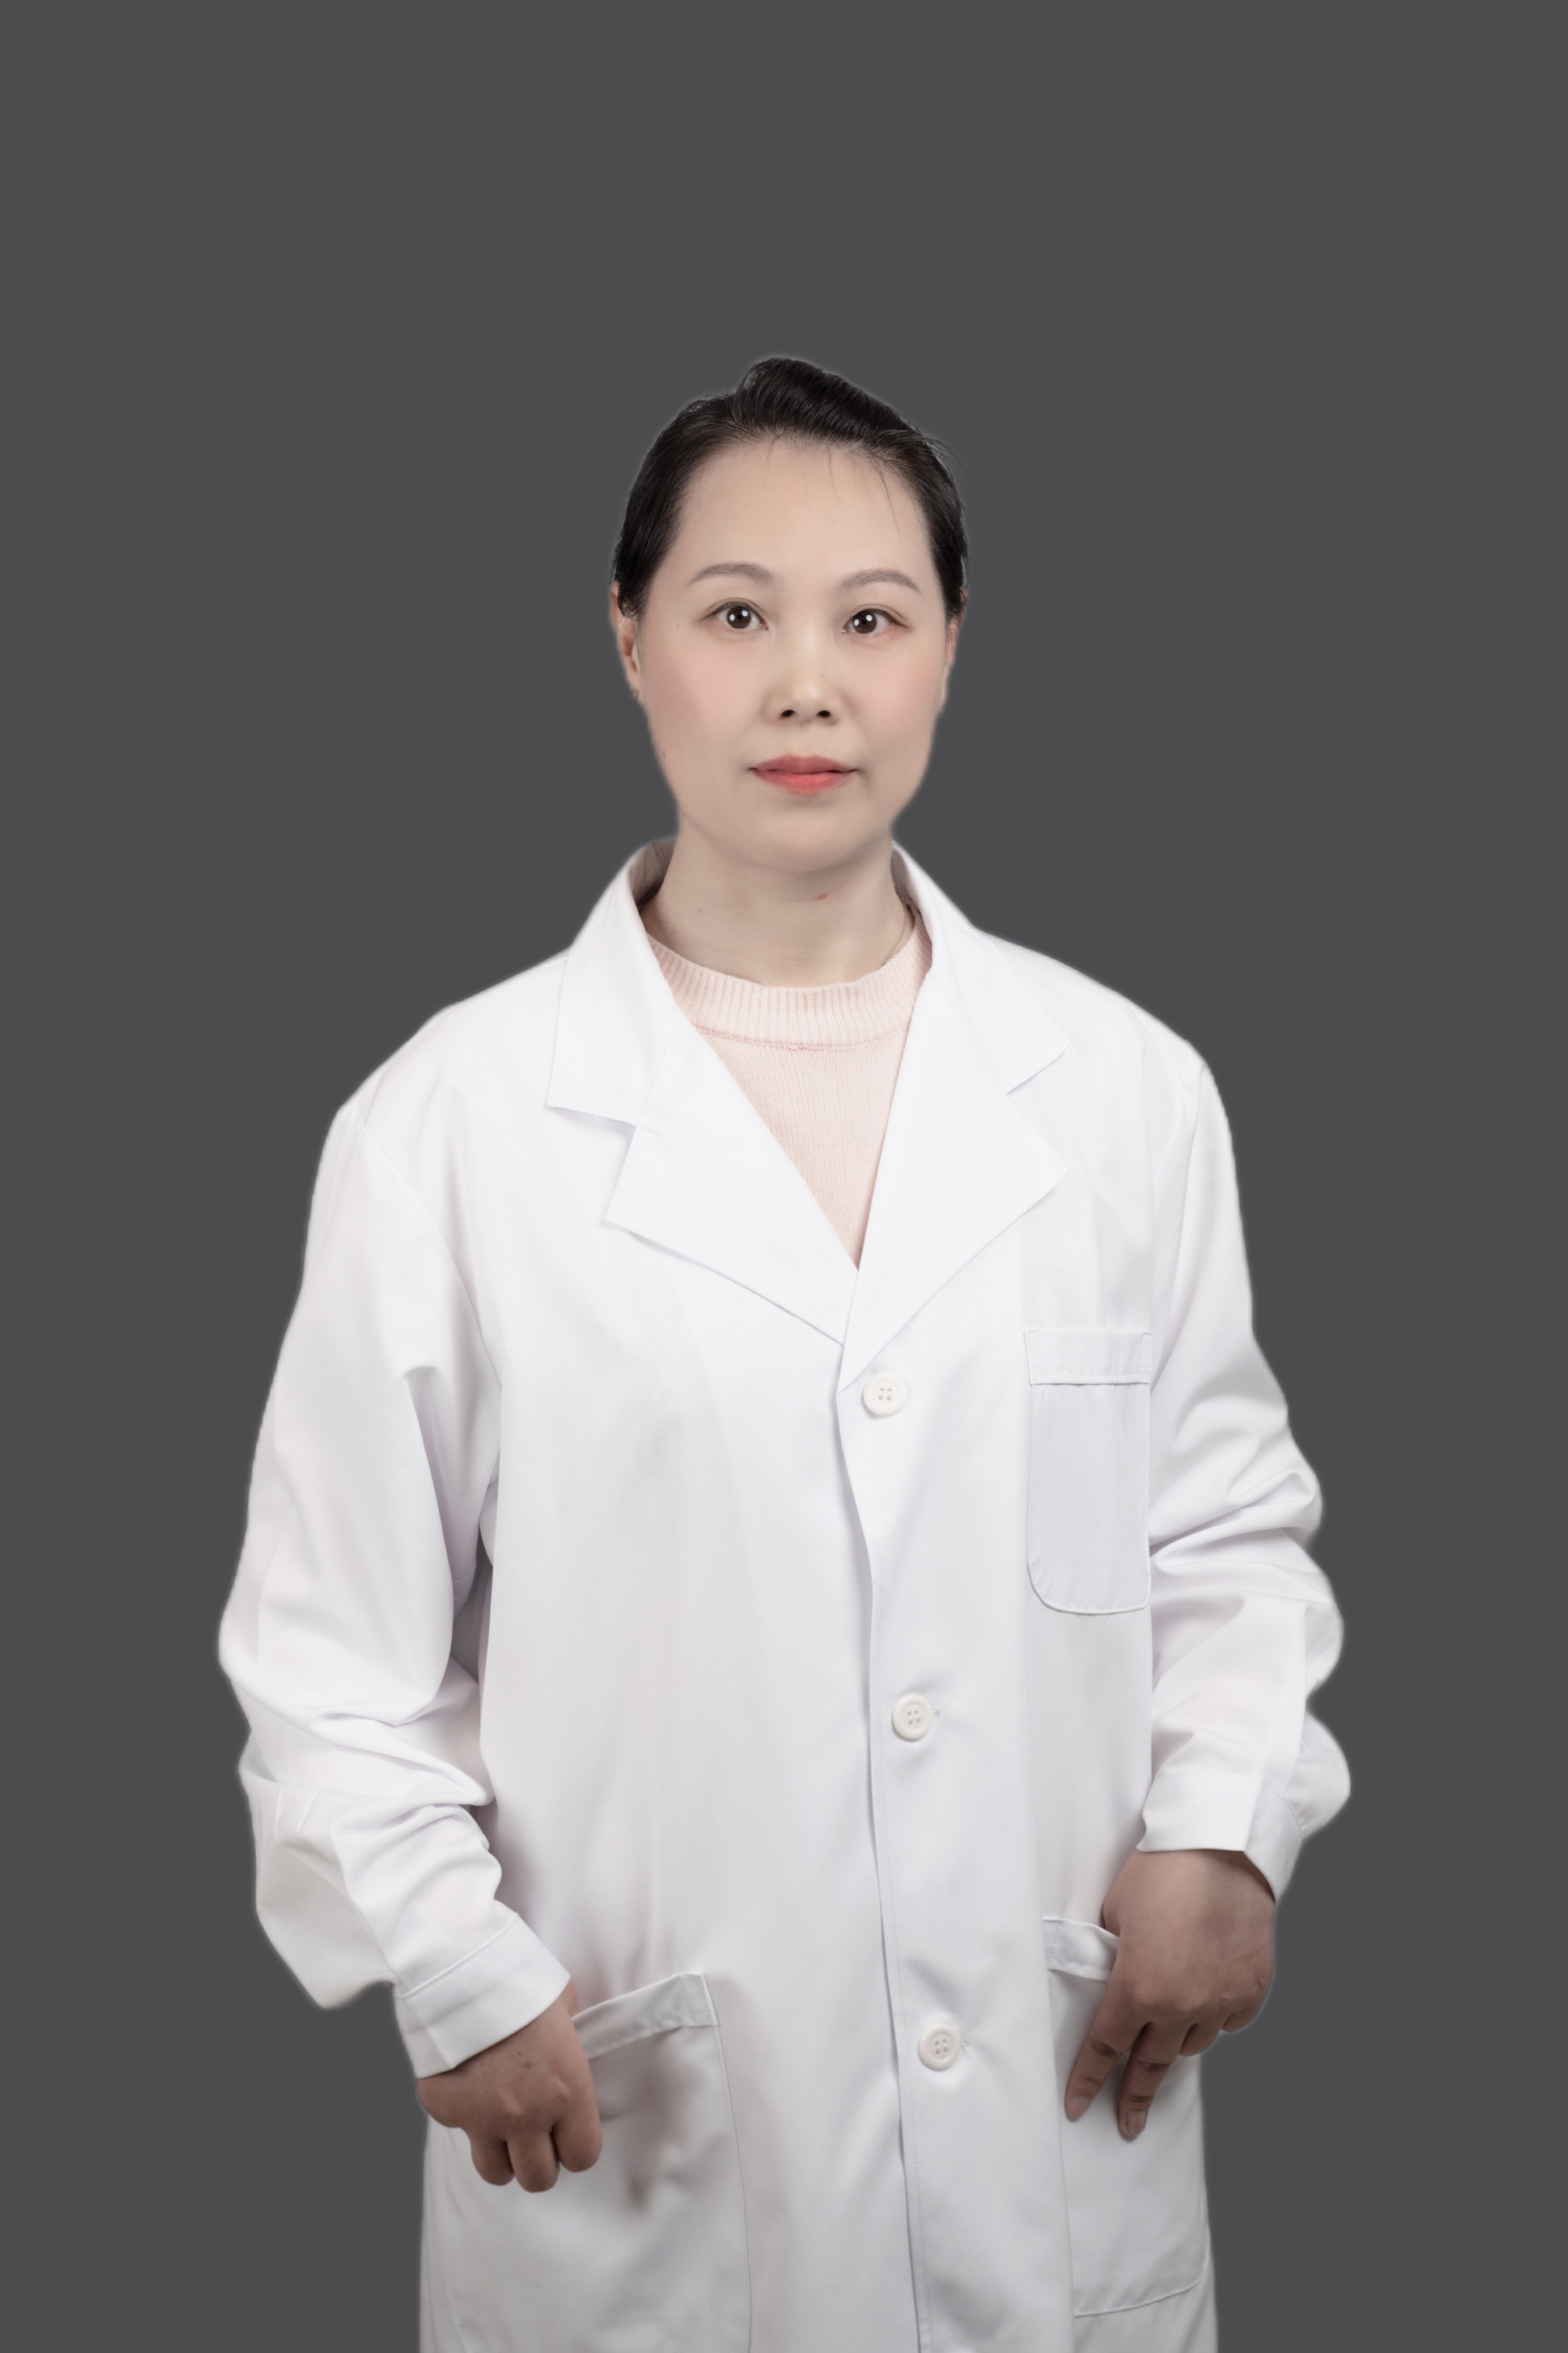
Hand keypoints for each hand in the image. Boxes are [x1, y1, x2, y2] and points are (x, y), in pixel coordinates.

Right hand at [417, 1985, 603, 2190]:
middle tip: (534, 2132)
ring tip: (502, 2124)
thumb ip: (571, 2046)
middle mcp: (526, 2114)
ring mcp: (481, 2118)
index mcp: (568, 2091)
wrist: (462, 1967)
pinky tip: (469, 2084)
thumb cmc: (521, 1980)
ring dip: (502, 2154)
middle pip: (538, 2178)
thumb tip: (568, 2062)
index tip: (568, 2132)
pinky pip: (459, 2131)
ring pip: (495, 2172)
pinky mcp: (444, 2110)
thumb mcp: (566, 2009)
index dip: (576, 2146)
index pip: (583, 2157)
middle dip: (540, 2159)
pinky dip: (466, 2117)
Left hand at [1063, 1848, 1274, 2140]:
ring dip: (1173, 2045)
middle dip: (1134, 2096)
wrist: (1222, 1845)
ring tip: (1163, 2042)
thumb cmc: (1161, 1870)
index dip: (1088, 2081)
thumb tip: (1113, 1981)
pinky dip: (1214, 2019)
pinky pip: (1228, 2022)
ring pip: (1191, 2044)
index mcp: (1137, 1989)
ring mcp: (1221, 2001)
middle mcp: (1181, 2006)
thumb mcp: (1114, 1914)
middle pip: (1151, 2064)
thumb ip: (1112, 1959)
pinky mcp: (1252, 1990)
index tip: (1078, 2107)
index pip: (1105, 2049)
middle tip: (1127, 2122)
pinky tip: (1205, 2005)